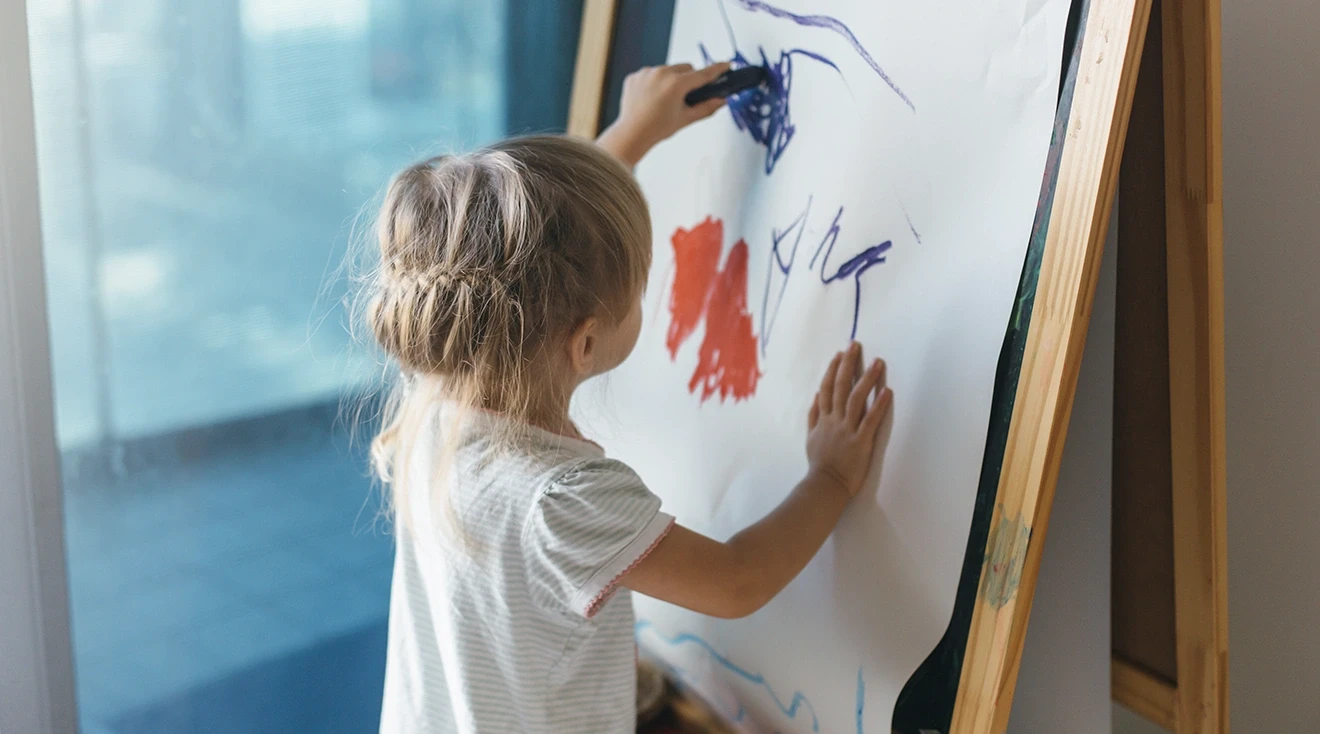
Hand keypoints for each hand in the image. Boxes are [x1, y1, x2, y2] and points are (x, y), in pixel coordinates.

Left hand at [596, 61, 731, 166]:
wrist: (631, 134)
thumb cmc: (658, 129)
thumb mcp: (685, 119)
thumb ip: (706, 108)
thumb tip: (722, 101)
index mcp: (676, 84)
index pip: (703, 74)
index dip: (717, 69)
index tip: (726, 65)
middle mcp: (661, 73)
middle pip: (685, 68)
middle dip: (689, 79)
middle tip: (685, 96)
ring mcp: (646, 73)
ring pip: (667, 70)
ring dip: (671, 79)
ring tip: (664, 100)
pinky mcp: (635, 76)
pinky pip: (651, 74)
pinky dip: (654, 82)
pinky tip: (650, 99)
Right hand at [806, 342, 891, 497]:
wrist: (825, 485)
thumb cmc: (820, 464)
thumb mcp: (811, 437)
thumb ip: (813, 416)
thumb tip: (816, 396)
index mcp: (823, 418)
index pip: (827, 388)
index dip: (833, 370)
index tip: (840, 354)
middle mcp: (834, 420)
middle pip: (841, 387)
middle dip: (848, 364)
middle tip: (856, 346)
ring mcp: (847, 430)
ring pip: (856, 399)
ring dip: (867, 379)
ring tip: (878, 363)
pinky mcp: (860, 442)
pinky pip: (870, 420)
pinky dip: (879, 405)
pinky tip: (888, 391)